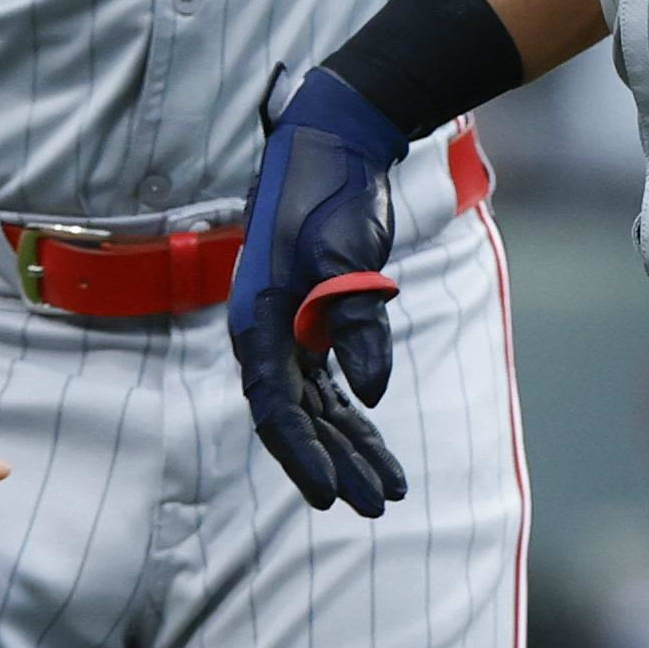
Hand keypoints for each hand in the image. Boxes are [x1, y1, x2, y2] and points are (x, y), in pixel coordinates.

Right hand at [228, 70, 412, 515]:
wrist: (333, 142)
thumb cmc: (331, 191)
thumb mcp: (346, 254)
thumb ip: (357, 323)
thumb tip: (372, 396)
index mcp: (257, 320)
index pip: (276, 407)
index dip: (303, 456)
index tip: (333, 496)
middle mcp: (265, 333)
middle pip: (297, 418)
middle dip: (337, 464)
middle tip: (377, 505)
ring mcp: (288, 329)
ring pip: (316, 408)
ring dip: (350, 448)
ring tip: (391, 492)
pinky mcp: (314, 322)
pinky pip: (330, 386)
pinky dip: (356, 418)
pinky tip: (380, 447)